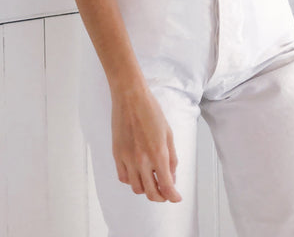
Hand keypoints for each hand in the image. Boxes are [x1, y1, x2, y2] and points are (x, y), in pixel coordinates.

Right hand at [111, 86, 181, 202]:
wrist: (129, 96)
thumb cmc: (150, 110)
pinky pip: (123, 177)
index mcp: (158, 154)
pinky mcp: (116, 153)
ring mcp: (127, 158)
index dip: (173, 196)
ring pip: (136, 188)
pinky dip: (131, 180)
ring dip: (146, 189)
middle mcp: (141, 160)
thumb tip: (171, 177)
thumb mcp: (168, 134)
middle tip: (165, 192)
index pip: (167, 187)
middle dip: (161, 197)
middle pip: (151, 193)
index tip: (176, 197)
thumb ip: (171, 158)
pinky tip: (137, 172)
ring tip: (151, 181)